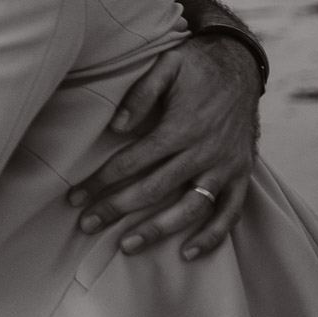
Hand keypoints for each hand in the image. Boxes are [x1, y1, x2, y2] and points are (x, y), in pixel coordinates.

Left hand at [66, 34, 260, 259]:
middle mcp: (203, 151)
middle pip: (153, 189)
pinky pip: (230, 213)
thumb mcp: (167, 65)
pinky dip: (212, 236)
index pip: (132, 162)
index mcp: (180, 127)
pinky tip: (187, 253)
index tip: (75, 196)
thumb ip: (141, 93)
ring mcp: (224, 166)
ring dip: (157, 230)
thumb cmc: (196, 65)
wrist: (242, 64)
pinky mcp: (241, 174)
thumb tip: (116, 127)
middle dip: (116, 209)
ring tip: (126, 246)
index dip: (101, 180)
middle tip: (86, 224)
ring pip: (189, 208)